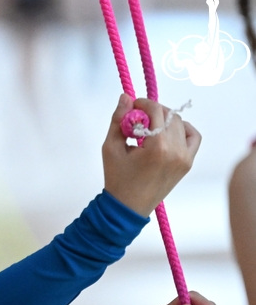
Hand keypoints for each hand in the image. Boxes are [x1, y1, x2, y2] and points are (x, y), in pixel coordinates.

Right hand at [102, 95, 201, 216]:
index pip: (156, 111)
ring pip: (180, 123)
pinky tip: (167, 132)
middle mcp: (176, 151)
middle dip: (152, 111)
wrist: (128, 207)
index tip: (131, 106)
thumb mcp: (111, 147)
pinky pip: (193, 136)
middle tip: (137, 118)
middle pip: (169, 115)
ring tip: (149, 128)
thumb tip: (125, 97)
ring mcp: (185, 157)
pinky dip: (182, 129)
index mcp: (157, 148)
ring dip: (164, 119)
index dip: (142, 103)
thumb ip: (118, 120)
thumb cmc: (117, 178)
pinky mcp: (188, 162)